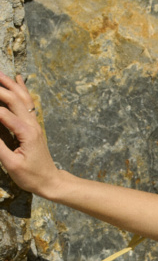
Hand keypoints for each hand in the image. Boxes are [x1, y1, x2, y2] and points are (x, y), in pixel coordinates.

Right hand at [0, 71, 63, 196]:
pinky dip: (22, 89)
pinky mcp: (34, 125)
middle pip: (14, 99)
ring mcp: (34, 123)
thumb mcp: (11, 164)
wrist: (50, 181)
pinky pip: (28, 102)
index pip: (2, 113)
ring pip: (22, 97)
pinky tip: (18, 79)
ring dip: (9, 84)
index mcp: (25, 133)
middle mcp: (31, 124)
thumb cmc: (31, 176)